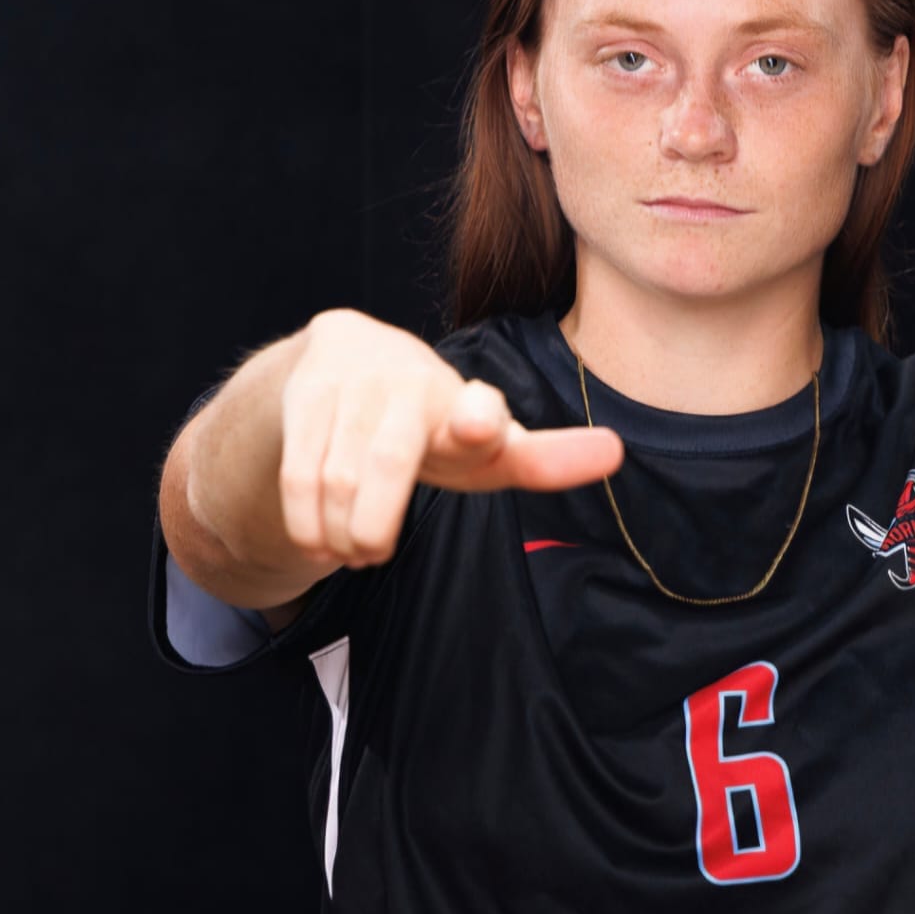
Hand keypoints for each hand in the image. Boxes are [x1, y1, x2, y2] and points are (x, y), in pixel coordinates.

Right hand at [279, 307, 623, 566]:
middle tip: (372, 554)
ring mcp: (358, 378)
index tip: (483, 426)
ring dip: (337, 529)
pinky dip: (306, 517)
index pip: (480, 413)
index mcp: (470, 404)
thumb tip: (615, 450)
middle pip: (387, 465)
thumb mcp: (488, 444)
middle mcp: (414, 380)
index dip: (481, 420)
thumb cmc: (436, 420)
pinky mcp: (309, 385)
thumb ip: (544, 459)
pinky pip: (299, 468)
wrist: (345, 359)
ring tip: (349, 545)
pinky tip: (318, 536)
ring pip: (336, 477)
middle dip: (373, 526)